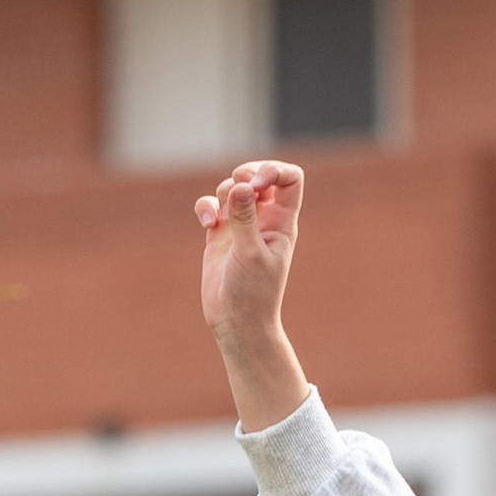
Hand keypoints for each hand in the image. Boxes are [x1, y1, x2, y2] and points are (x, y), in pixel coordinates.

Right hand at [195, 160, 309, 430]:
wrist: (237, 324)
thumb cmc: (253, 294)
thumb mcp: (251, 254)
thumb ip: (245, 218)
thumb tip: (241, 186)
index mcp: (283, 222)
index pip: (289, 179)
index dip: (273, 171)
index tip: (257, 186)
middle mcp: (263, 219)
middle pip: (258, 175)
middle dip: (245, 174)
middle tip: (238, 189)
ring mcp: (241, 225)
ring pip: (232, 189)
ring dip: (223, 194)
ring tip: (218, 219)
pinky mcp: (219, 235)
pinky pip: (211, 206)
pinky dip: (206, 208)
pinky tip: (207, 224)